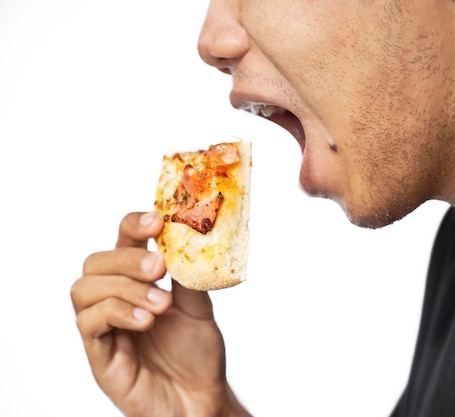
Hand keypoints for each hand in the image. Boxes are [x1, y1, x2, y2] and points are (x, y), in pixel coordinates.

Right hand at [71, 211, 249, 416]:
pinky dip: (117, 313)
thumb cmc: (197, 355)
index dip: (133, 225)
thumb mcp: (199, 308)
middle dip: (126, 259)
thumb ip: (188, 276)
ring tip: (161, 305)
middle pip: (95, 262)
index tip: (157, 220)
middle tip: (159, 268)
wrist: (201, 399)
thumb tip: (189, 237)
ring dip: (124, 289)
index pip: (122, 242)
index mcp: (138, 282)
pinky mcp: (98, 355)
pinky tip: (146, 321)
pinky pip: (88, 324)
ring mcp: (104, 328)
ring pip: (84, 289)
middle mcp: (115, 300)